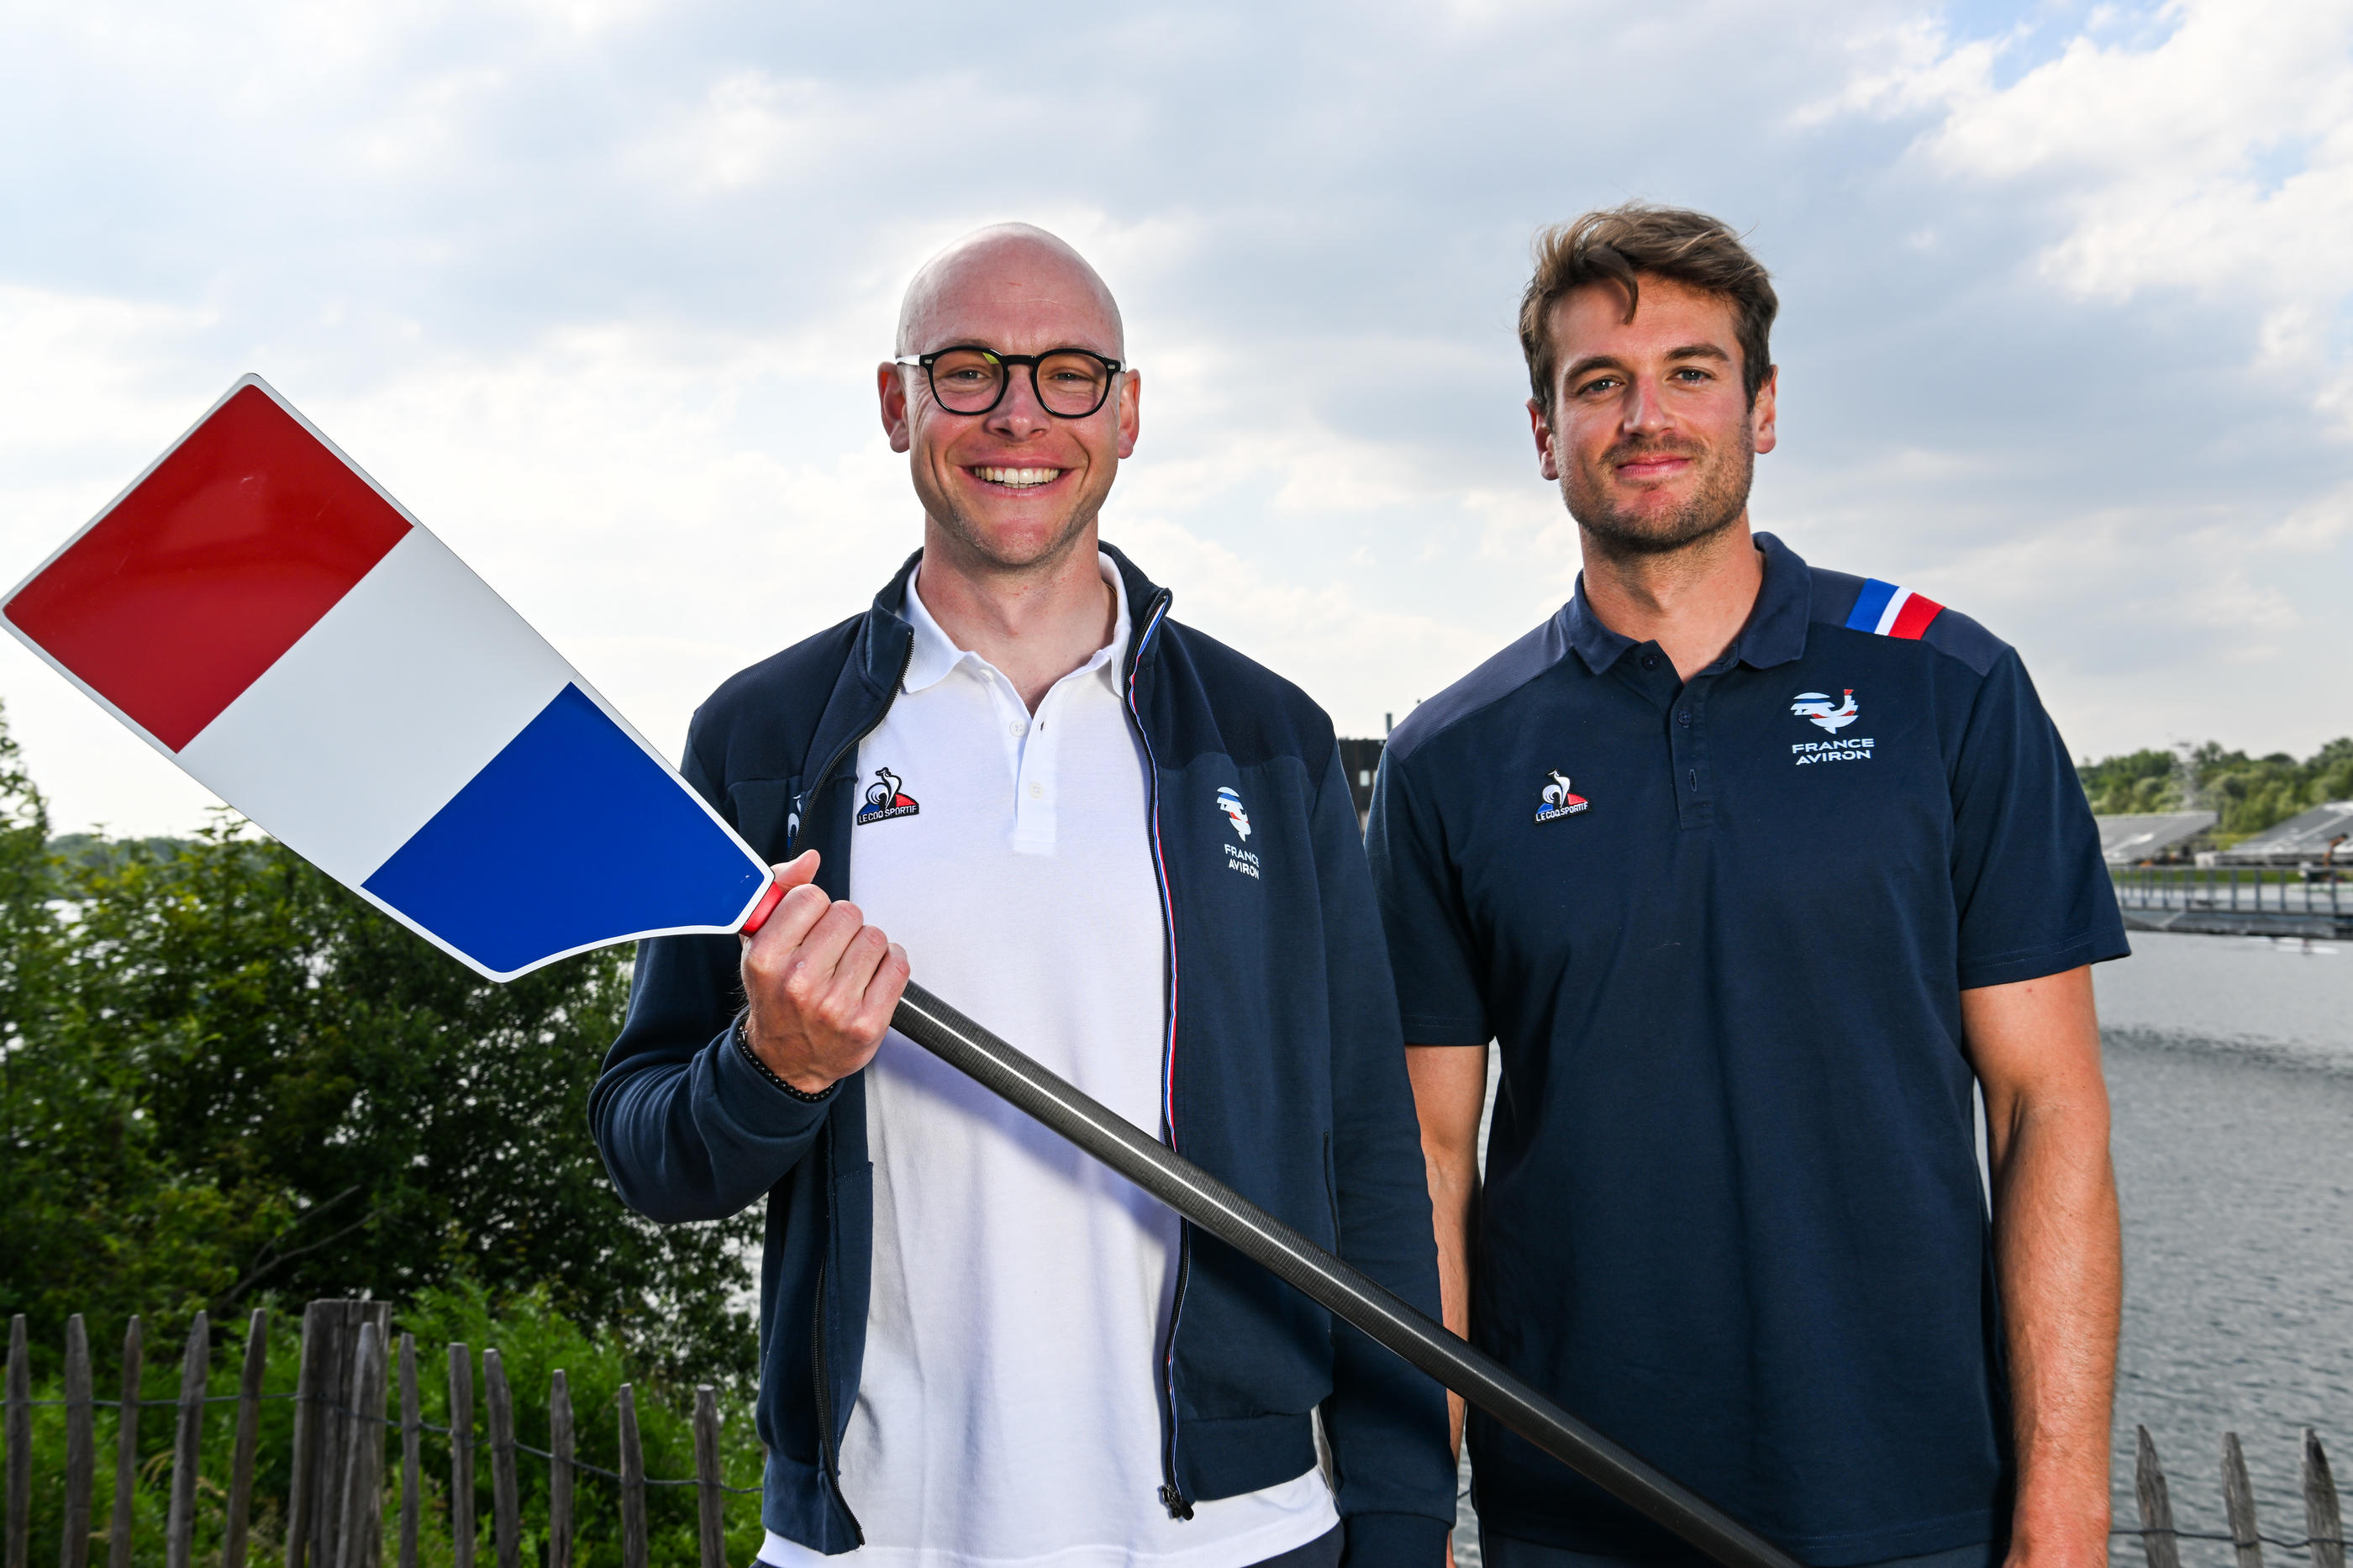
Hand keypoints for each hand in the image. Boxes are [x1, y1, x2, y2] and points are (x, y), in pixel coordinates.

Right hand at [738, 851, 909, 1094]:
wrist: (786, 1061)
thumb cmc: (776, 997)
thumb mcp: (761, 943)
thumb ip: (779, 892)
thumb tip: (809, 860)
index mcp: (767, 958)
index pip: (811, 897)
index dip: (814, 906)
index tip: (810, 923)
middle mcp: (799, 982)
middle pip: (848, 913)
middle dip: (844, 925)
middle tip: (831, 948)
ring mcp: (835, 1005)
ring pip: (875, 937)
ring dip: (867, 946)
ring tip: (849, 965)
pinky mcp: (867, 1022)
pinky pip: (897, 965)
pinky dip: (890, 965)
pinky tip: (870, 977)